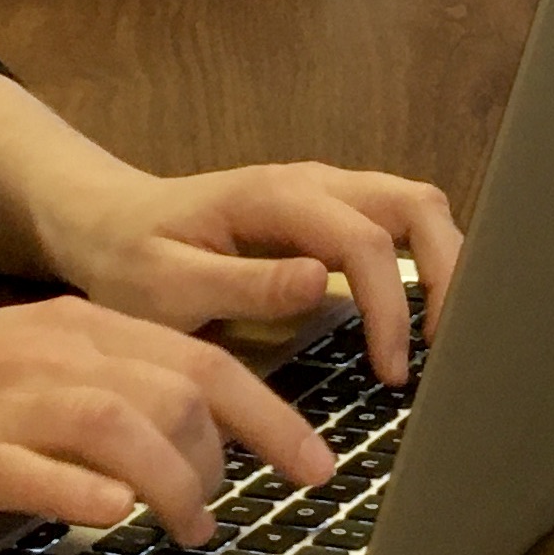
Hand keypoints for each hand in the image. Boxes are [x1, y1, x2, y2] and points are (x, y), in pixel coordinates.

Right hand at [0, 296, 332, 548]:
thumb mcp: (36, 370)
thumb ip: (114, 387)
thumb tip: (207, 432)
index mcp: (77, 328)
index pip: (200, 361)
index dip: (270, 414)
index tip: (317, 465)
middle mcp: (49, 353)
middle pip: (176, 390)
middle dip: (229, 457)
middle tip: (227, 511)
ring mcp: (1, 402)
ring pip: (120, 425)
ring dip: (174, 484)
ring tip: (187, 528)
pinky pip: (35, 469)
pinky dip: (85, 494)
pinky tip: (111, 517)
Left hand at [37, 159, 465, 386]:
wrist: (105, 223)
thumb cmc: (130, 258)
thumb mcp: (169, 285)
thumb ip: (245, 284)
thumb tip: (321, 283)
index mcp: (275, 196)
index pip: (365, 241)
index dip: (390, 307)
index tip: (391, 372)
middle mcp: (311, 182)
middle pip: (416, 203)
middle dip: (447, 272)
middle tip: (448, 348)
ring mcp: (324, 192)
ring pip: (416, 207)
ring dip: (443, 264)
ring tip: (443, 338)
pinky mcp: (327, 213)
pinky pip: (396, 224)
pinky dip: (421, 263)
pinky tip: (417, 319)